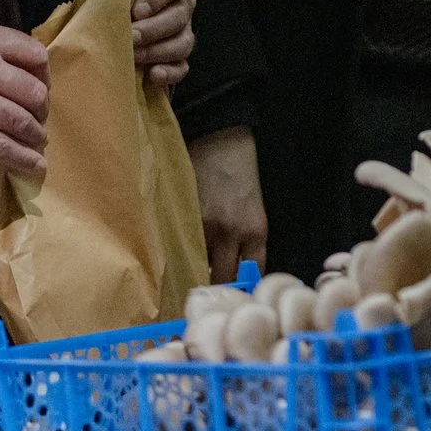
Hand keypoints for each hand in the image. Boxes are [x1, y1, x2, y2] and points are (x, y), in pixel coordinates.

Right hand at [0, 17, 50, 177]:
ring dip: (35, 135)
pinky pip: (0, 146)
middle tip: (39, 116)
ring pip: (21, 121)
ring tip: (37, 141)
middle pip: (33, 91)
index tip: (42, 84)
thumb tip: (25, 66)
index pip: (34, 54)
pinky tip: (35, 166)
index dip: (44, 73)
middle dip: (41, 108)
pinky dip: (22, 158)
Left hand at [131, 0, 194, 88]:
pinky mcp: (177, 58)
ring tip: (133, 55)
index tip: (137, 10)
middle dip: (153, 28)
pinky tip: (152, 75)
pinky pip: (181, 67)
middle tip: (131, 36)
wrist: (104, 22)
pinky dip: (169, 73)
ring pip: (183, 42)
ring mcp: (183, 31)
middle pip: (179, 15)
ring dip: (157, 51)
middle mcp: (181, 3)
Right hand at [189, 127, 266, 282]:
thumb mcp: (254, 208)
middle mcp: (231, 234)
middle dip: (217, 287)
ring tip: (188, 276)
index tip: (236, 294)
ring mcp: (204, 225)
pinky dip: (179, 251)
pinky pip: (180, 244)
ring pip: (197, 264)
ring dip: (194, 270)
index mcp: (255, 232)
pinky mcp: (182, 215)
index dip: (244, 287)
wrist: (220, 136)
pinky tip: (175, 254)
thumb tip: (232, 268)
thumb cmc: (240, 170)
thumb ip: (245, 239)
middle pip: (223, 277)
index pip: (252, 274)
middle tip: (209, 294)